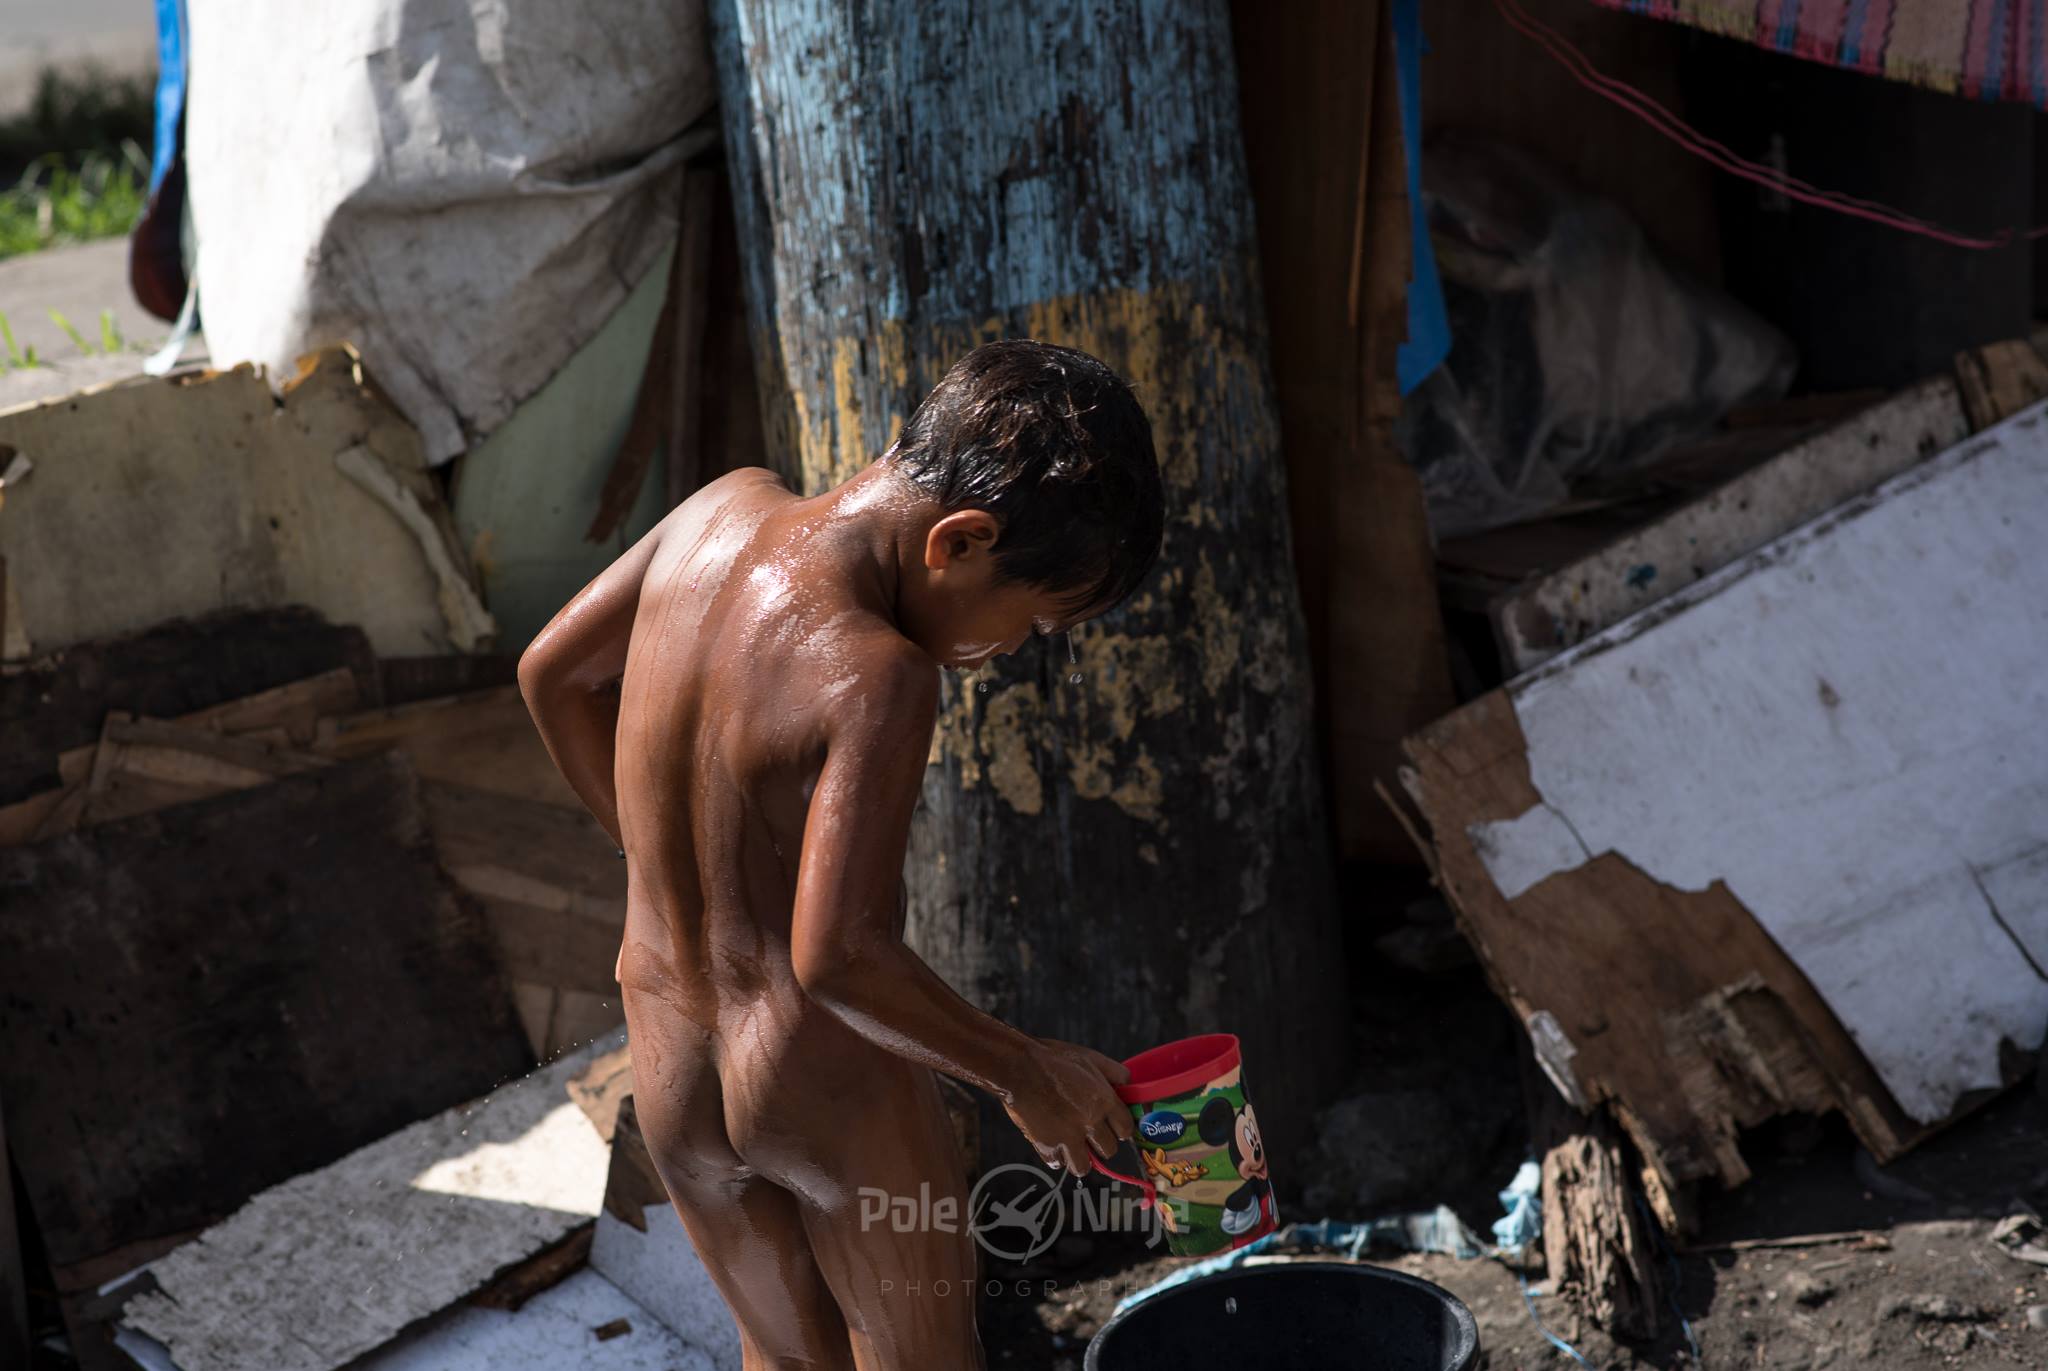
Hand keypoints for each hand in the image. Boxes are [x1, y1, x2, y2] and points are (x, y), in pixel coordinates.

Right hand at [1002, 1038, 1134, 1175]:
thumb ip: (1114, 1072)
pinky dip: (1055, 1157)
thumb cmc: (1052, 1059)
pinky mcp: (1046, 1145)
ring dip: (1080, 1159)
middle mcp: (1090, 1122)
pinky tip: (1053, 1144)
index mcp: (1104, 1100)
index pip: (1126, 1129)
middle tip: (1091, 1136)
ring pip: (1084, 1167)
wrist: (1018, 1066)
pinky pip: (1057, 1164)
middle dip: (1101, 1145)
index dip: (1120, 1129)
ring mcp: (1068, 1136)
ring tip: (1073, 1148)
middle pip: (1109, 1150)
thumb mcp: (1090, 1057)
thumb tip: (1128, 1083)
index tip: (1113, 1128)